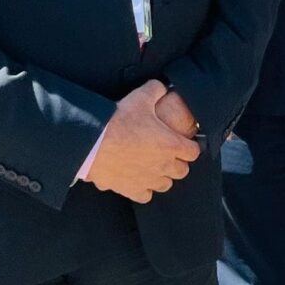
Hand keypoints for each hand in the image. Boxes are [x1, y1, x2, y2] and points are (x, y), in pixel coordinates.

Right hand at [82, 79, 202, 203]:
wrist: (91, 143)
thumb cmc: (118, 120)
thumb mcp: (140, 97)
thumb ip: (156, 90)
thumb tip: (161, 87)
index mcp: (171, 145)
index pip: (193, 152)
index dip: (189, 145)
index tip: (182, 141)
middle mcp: (163, 166)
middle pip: (182, 170)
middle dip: (177, 162)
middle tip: (167, 153)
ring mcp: (147, 180)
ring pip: (165, 185)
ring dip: (162, 176)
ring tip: (153, 166)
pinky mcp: (130, 189)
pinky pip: (145, 196)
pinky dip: (143, 189)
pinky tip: (137, 178)